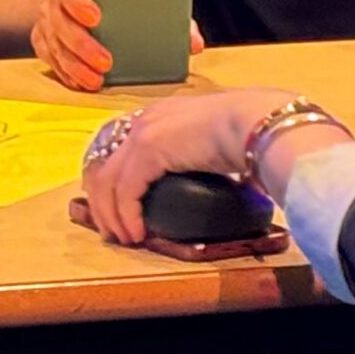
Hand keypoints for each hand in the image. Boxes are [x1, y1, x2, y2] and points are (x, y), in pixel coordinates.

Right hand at [24, 0, 203, 92]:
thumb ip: (166, 16)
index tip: (97, 16)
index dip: (79, 2)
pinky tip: (84, 83)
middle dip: (83, 45)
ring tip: (97, 81)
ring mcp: (46, 24)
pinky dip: (67, 74)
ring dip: (76, 66)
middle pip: (60, 23)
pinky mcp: (43, 44)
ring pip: (55, 47)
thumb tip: (193, 43)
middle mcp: (54, 2)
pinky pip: (51, 62)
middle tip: (107, 62)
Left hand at [80, 88, 288, 245]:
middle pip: (103, 166)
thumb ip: (198, 154)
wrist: (253, 122)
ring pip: (107, 181)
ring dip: (110, 215)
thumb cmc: (245, 130)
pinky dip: (127, 215)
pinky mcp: (148, 150)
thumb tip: (210, 179)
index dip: (109, 181)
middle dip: (101, 203)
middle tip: (111, 230)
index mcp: (157, 116)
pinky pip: (125, 191)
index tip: (114, 208)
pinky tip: (137, 232)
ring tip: (123, 237)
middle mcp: (143, 120)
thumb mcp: (211, 141)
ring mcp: (142, 133)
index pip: (116, 148)